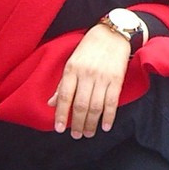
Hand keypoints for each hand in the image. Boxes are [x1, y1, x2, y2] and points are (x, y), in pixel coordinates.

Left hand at [47, 23, 129, 138]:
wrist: (112, 34)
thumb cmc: (89, 48)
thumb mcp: (72, 61)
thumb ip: (63, 83)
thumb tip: (51, 103)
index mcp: (72, 69)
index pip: (64, 96)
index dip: (60, 114)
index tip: (58, 128)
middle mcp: (86, 74)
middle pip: (80, 105)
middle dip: (77, 123)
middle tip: (76, 135)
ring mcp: (102, 77)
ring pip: (95, 106)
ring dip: (91, 123)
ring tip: (88, 133)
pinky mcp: (116, 79)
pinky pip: (112, 102)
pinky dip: (109, 116)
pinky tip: (105, 126)